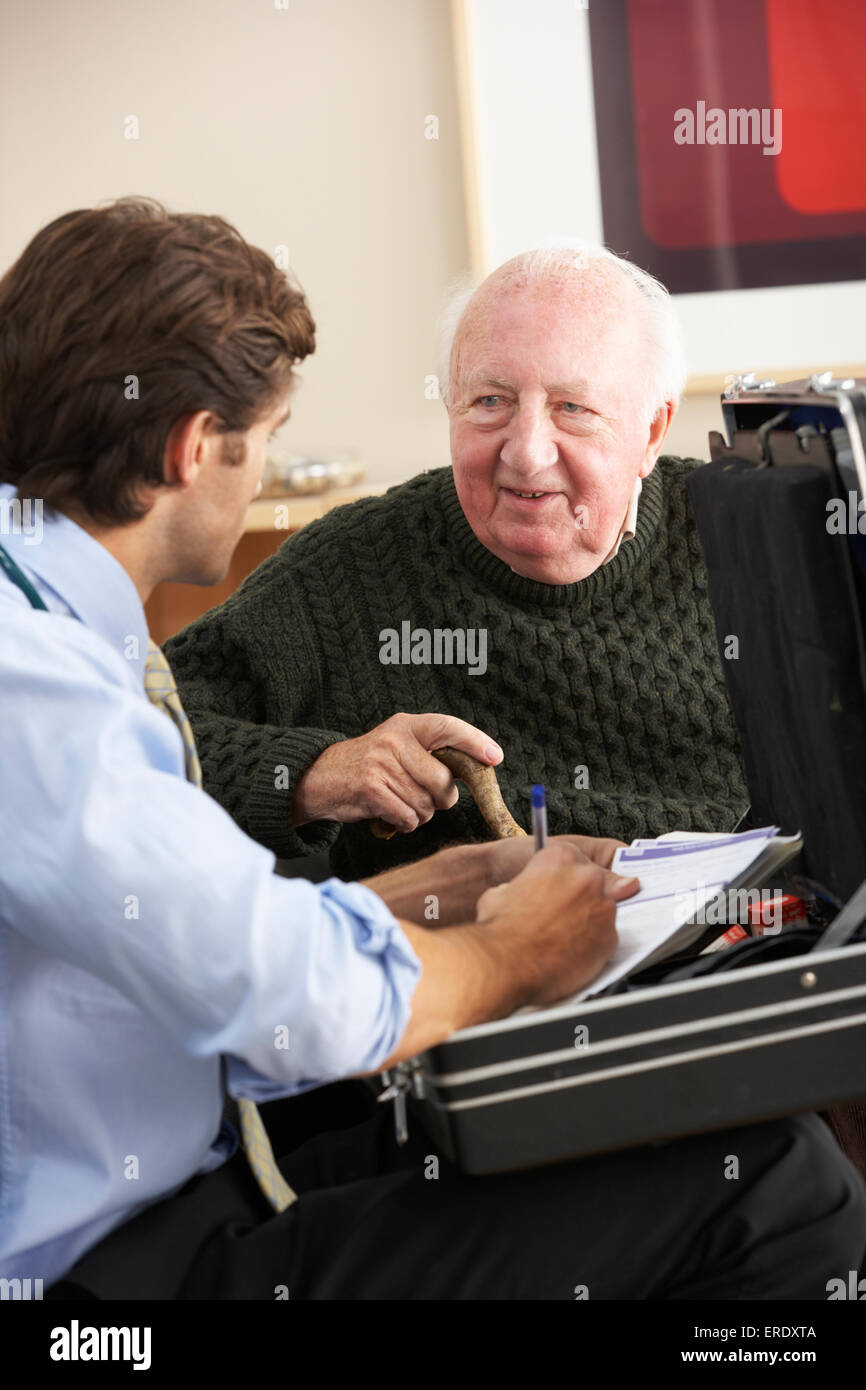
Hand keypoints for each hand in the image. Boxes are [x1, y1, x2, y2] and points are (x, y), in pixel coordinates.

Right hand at [292, 713, 502, 829]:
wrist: (321, 777)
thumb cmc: (369, 765)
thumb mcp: (397, 745)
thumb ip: (431, 753)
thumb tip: (476, 768)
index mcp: (406, 726)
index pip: (447, 727)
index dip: (474, 742)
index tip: (495, 757)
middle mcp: (394, 741)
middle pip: (442, 780)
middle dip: (442, 798)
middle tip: (429, 798)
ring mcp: (381, 764)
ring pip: (426, 804)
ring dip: (420, 814)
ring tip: (401, 803)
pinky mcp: (370, 789)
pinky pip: (408, 817)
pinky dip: (405, 824)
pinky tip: (392, 815)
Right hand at [475, 841, 631, 1006]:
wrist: (507, 965)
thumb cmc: (500, 929)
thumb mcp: (499, 893)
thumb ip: (519, 887)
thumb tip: (515, 894)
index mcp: (560, 857)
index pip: (570, 858)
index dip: (559, 878)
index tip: (554, 889)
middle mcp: (587, 877)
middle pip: (592, 882)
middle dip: (578, 897)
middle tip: (558, 915)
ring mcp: (603, 908)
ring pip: (601, 911)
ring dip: (586, 921)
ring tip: (561, 939)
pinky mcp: (611, 938)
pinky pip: (605, 939)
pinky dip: (592, 946)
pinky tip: (569, 954)